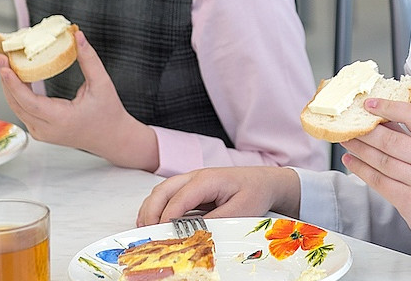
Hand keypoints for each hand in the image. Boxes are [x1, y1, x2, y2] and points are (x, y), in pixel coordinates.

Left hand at [0, 31, 158, 169]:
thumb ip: (89, 59)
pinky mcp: (41, 132)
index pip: (28, 101)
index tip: (4, 66)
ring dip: (10, 87)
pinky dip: (18, 95)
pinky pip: (23, 112)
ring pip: (17, 108)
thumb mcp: (102, 84)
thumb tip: (77, 35)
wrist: (112, 137)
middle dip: (6, 80)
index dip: (13, 83)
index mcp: (61, 119)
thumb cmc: (108, 113)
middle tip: (2, 58)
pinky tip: (18, 78)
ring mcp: (42, 133)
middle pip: (17, 104)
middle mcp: (47, 130)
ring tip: (7, 64)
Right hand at [137, 167, 300, 226]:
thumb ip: (217, 220)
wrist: (264, 181)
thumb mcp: (241, 210)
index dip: (167, 217)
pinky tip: (155, 221)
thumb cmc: (254, 192)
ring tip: (146, 228)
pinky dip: (158, 206)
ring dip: (151, 208)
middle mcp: (195, 176)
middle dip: (151, 211)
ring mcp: (192, 180)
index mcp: (207, 179)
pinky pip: (168, 194)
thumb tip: (195, 231)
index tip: (162, 234)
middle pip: (163, 190)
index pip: (179, 198)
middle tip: (147, 232)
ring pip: (162, 190)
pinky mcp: (192, 188)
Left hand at [340, 98, 410, 256]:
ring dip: (359, 148)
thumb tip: (385, 120)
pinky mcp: (408, 201)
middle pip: (392, 140)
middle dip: (366, 131)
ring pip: (382, 160)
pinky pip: (378, 181)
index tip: (370, 104)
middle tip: (350, 124)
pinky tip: (351, 161)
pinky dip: (360, 169)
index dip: (389, 108)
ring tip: (347, 140)